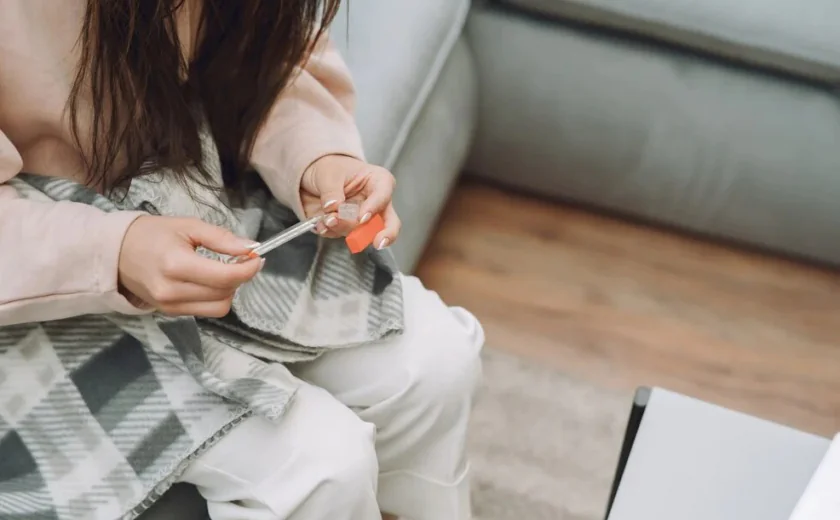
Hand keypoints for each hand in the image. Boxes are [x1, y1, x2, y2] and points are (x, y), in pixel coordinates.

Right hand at [118, 216, 262, 316]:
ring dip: (230, 290)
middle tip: (241, 260)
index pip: (225, 277)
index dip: (248, 269)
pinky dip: (215, 297)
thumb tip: (251, 248)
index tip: (257, 257)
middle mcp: (172, 291)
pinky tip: (209, 281)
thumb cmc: (152, 234)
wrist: (115, 253)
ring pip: (219, 307)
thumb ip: (221, 238)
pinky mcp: (170, 313)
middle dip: (240, 277)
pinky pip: (206, 310)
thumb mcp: (188, 226)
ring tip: (224, 271)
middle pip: (225, 293)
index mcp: (176, 265)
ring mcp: (170, 306)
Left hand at [300, 155, 399, 249]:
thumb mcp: (328, 173)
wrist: (314, 175)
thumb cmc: (330, 167)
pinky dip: (330, 232)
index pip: (383, 196)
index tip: (362, 218)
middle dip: (385, 235)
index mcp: (378, 182)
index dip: (374, 208)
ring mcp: (363, 220)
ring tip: (325, 220)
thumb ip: (331, 191)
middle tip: (377, 243)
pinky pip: (342, 236)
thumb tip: (333, 207)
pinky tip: (320, 223)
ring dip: (342, 229)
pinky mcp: (349, 229)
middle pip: (390, 223)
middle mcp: (376, 204)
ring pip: (361, 233)